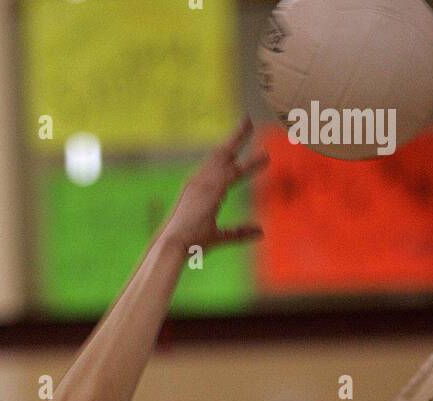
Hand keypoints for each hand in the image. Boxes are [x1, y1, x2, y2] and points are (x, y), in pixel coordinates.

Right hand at [162, 115, 268, 256]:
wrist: (172, 246)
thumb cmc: (188, 246)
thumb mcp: (218, 237)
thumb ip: (239, 233)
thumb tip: (260, 232)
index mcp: (196, 192)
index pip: (215, 168)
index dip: (228, 156)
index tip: (236, 147)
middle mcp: (199, 183)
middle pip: (219, 154)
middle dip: (234, 138)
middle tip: (247, 121)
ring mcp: (204, 184)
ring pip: (224, 155)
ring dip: (238, 138)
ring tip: (250, 122)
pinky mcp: (211, 189)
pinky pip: (234, 172)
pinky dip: (247, 162)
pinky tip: (261, 154)